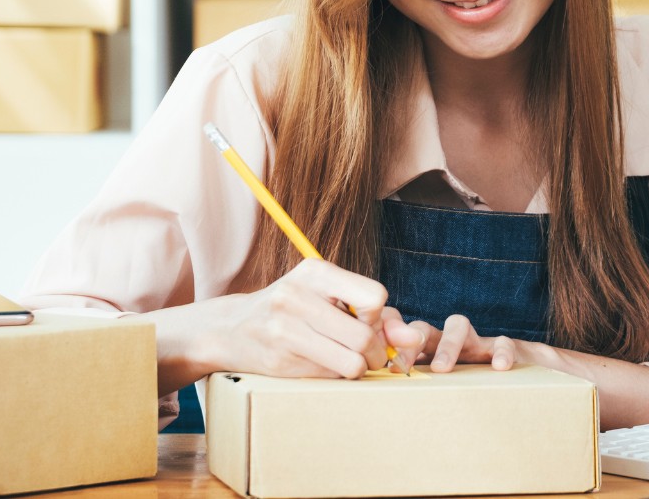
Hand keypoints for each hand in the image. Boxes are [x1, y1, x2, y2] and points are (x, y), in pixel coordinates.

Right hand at [186, 259, 423, 381]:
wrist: (233, 329)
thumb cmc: (293, 309)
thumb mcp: (329, 296)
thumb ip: (376, 314)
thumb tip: (415, 339)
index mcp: (314, 271)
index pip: (374, 296)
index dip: (377, 316)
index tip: (363, 319)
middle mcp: (296, 296)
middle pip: (365, 337)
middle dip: (376, 352)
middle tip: (366, 351)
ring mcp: (285, 330)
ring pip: (352, 363)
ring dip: (359, 368)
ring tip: (347, 359)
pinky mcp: (281, 361)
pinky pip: (332, 377)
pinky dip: (336, 376)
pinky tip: (322, 363)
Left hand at [382, 311, 531, 372]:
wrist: (514, 372)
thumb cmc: (468, 381)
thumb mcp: (439, 384)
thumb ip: (415, 385)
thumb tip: (384, 398)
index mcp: (426, 350)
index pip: (400, 332)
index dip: (388, 340)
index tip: (381, 365)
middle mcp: (446, 340)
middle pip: (424, 328)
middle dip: (410, 343)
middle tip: (402, 368)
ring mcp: (474, 341)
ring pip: (458, 325)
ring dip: (447, 345)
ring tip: (441, 369)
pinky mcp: (501, 347)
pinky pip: (502, 342)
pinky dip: (501, 352)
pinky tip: (499, 367)